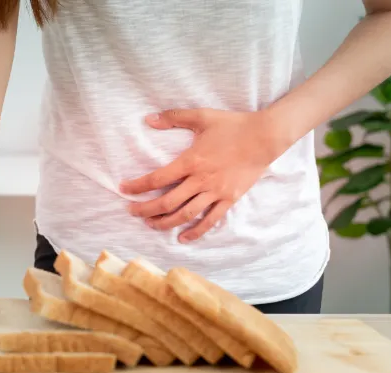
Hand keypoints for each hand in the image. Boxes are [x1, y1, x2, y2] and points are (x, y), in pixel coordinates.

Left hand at [120, 108, 289, 242]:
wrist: (265, 137)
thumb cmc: (233, 125)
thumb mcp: (202, 116)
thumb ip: (173, 117)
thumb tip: (148, 119)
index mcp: (191, 160)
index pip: (157, 178)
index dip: (138, 186)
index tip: (124, 189)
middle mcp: (201, 180)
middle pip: (167, 202)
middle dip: (146, 210)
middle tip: (131, 212)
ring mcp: (216, 192)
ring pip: (185, 214)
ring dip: (165, 222)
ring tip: (151, 225)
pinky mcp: (229, 199)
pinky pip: (210, 220)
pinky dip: (196, 231)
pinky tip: (182, 237)